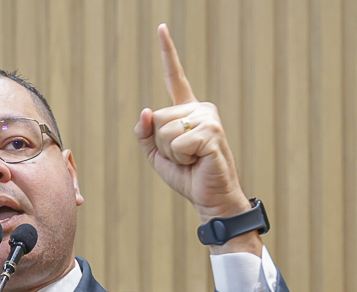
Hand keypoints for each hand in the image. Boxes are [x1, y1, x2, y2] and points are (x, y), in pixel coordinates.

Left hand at [135, 24, 260, 251]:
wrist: (211, 198)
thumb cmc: (188, 176)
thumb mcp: (156, 155)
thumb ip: (144, 133)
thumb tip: (145, 112)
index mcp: (187, 110)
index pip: (174, 77)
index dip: (167, 53)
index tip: (161, 28)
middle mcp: (200, 108)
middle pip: (156, 118)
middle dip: (161, 144)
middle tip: (184, 157)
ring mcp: (208, 118)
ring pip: (164, 130)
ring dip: (170, 152)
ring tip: (192, 159)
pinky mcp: (212, 133)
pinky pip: (177, 143)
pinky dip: (181, 158)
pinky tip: (198, 161)